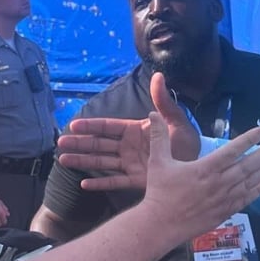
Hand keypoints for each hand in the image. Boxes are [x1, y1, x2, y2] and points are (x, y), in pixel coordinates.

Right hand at [58, 72, 200, 191]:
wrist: (199, 170)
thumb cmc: (188, 143)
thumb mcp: (176, 121)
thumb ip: (163, 102)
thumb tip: (158, 76)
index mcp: (135, 130)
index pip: (108, 127)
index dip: (91, 126)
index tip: (74, 125)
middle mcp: (128, 147)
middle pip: (99, 144)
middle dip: (80, 143)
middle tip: (60, 143)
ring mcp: (130, 164)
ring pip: (102, 162)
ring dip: (83, 161)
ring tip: (63, 160)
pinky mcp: (135, 181)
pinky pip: (115, 182)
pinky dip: (100, 184)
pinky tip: (84, 184)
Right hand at [139, 110, 259, 244]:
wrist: (160, 225)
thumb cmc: (159, 192)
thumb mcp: (157, 161)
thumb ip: (159, 137)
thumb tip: (152, 114)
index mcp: (204, 168)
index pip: (232, 150)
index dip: (249, 139)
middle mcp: (218, 183)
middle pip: (248, 165)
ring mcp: (223, 198)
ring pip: (251, 181)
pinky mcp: (224, 211)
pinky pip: (247, 199)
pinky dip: (259, 190)